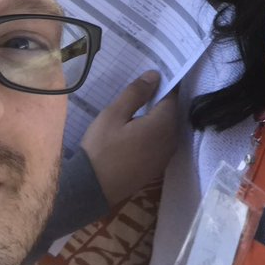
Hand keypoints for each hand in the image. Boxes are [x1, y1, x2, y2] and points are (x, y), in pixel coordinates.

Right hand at [80, 71, 178, 208]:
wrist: (92, 189)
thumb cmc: (101, 148)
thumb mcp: (114, 115)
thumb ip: (136, 93)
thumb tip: (155, 75)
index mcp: (164, 125)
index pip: (172, 97)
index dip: (163, 84)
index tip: (152, 76)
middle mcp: (171, 140)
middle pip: (171, 113)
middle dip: (160, 100)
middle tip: (141, 90)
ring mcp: (166, 156)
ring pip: (166, 128)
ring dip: (156, 117)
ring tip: (137, 107)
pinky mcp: (157, 167)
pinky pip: (161, 142)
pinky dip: (153, 132)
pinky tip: (136, 130)